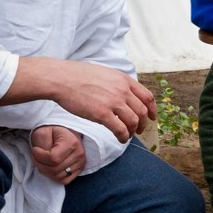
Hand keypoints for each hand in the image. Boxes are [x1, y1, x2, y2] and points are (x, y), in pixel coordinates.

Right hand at [4, 58, 156, 141]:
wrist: (60, 78)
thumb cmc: (78, 76)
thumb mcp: (105, 73)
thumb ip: (117, 84)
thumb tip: (124, 94)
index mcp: (124, 80)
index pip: (147, 97)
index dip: (152, 109)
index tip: (152, 117)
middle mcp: (122, 90)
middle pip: (143, 112)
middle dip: (143, 123)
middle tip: (139, 130)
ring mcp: (113, 102)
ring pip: (134, 122)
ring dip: (133, 131)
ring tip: (127, 135)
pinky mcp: (102, 114)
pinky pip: (120, 129)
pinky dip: (123, 136)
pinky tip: (120, 139)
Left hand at [30, 125, 84, 184]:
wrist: (66, 132)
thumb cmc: (53, 131)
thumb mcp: (44, 131)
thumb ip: (42, 143)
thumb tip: (42, 156)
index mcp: (72, 143)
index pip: (53, 159)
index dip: (40, 157)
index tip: (35, 149)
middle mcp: (79, 154)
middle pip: (54, 169)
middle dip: (40, 164)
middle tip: (36, 156)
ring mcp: (81, 163)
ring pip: (58, 176)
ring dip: (45, 171)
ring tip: (42, 161)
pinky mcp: (79, 169)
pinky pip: (64, 180)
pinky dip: (54, 176)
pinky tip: (50, 167)